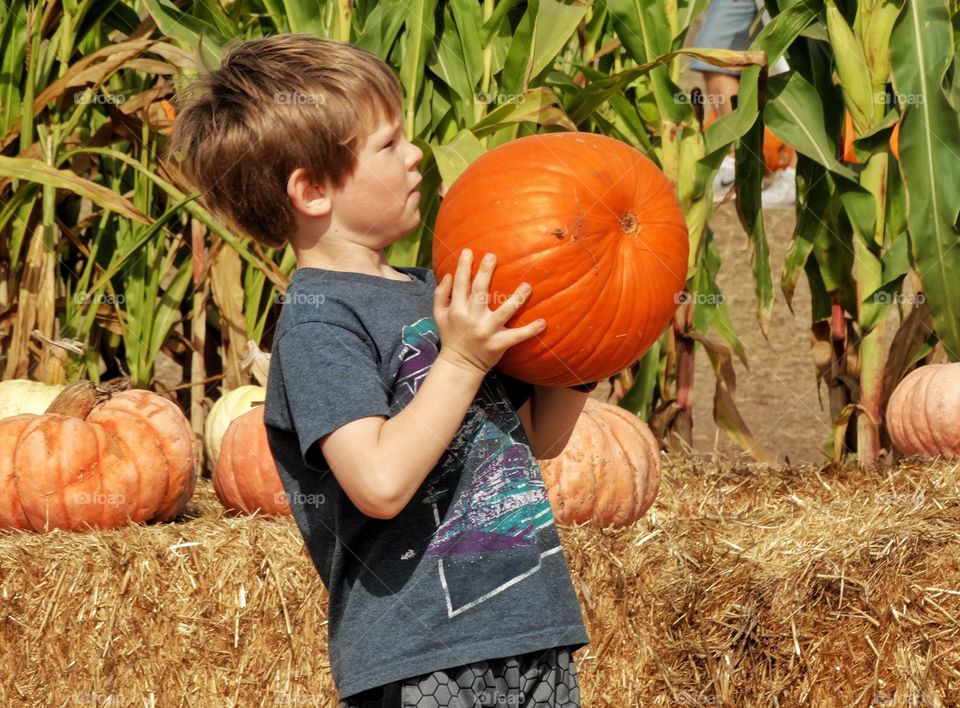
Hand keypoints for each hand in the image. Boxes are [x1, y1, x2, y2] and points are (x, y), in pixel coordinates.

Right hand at [434, 249, 545, 375]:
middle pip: (480, 292)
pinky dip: (530, 330)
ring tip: (527, 286)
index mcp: (456, 310)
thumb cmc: (451, 336)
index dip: (464, 267)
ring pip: (503, 312)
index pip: (460, 284)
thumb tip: (449, 274)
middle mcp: (471, 318)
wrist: (459, 365)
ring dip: (516, 298)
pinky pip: (516, 336)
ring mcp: (486, 331)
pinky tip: (543, 322)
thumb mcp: (439, 315)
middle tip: (493, 256)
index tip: (469, 251)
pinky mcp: (498, 344)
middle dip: (486, 273)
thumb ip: (441, 294)